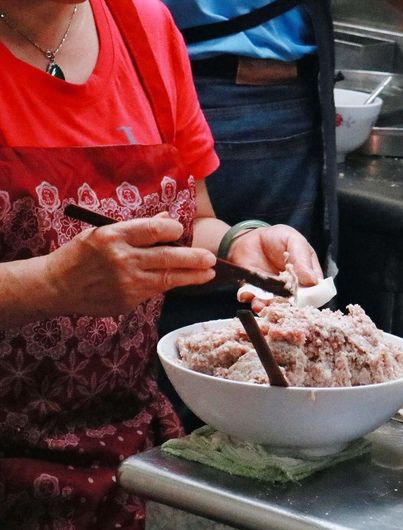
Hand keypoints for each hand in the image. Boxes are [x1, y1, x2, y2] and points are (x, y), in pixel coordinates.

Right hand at [44, 213, 215, 316]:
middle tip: (211, 259)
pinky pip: (154, 291)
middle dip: (195, 259)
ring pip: (168, 279)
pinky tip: (180, 282)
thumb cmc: (81, 255)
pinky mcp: (128, 301)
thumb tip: (167, 220)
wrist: (56, 285)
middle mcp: (122, 259)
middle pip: (168, 257)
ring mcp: (126, 282)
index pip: (155, 229)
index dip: (174, 229)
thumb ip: (136, 229)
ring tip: (208, 274)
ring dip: (192, 277)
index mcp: (114, 236)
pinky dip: (168, 286)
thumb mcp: (102, 233)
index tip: (181, 230)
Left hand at [229, 225, 322, 311]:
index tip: (301, 297)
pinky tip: (247, 295)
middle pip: (293, 303)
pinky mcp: (257, 292)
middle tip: (280, 303)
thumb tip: (314, 281)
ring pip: (273, 305)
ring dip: (266, 307)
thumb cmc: (278, 238)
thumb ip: (303, 258)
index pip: (313, 292)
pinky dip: (250, 299)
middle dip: (286, 306)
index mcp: (307, 277)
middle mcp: (292, 289)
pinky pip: (254, 299)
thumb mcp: (294, 241)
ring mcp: (274, 292)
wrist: (252, 237)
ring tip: (260, 305)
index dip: (309, 297)